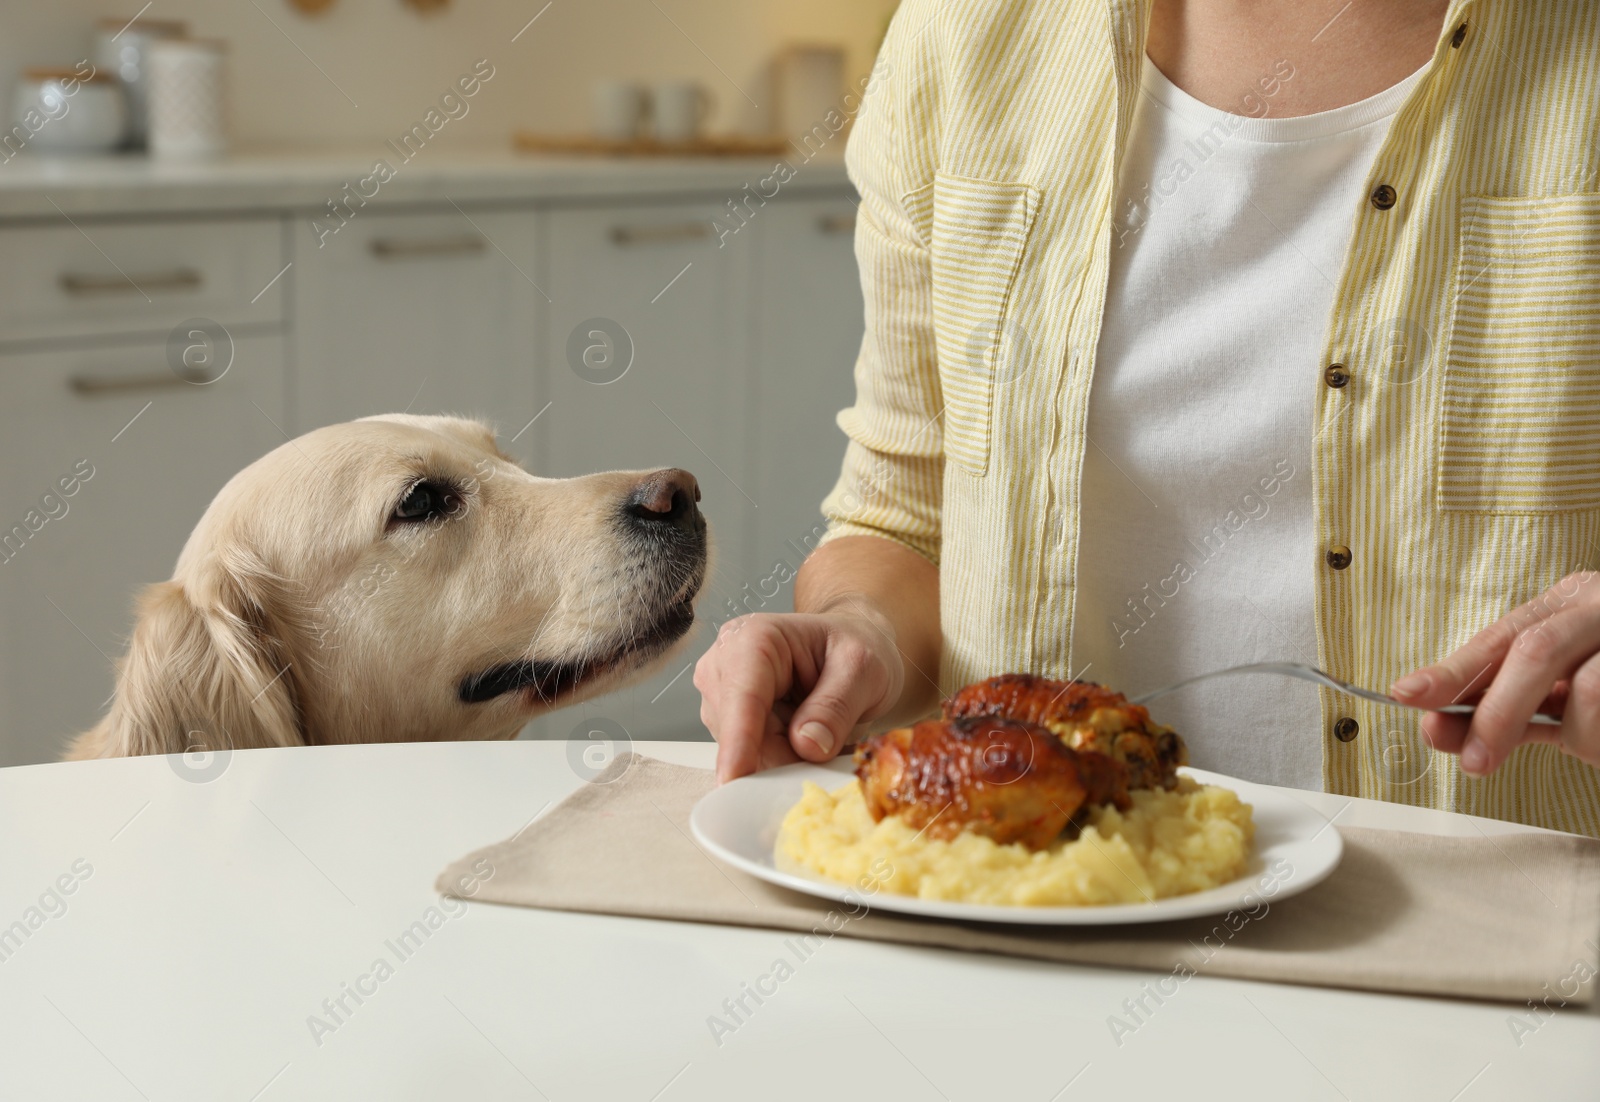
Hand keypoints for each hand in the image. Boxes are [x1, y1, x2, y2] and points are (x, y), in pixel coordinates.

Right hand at [694, 610, 903, 783]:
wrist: (851, 643)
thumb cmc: (855, 646)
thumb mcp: (862, 669)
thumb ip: (835, 707)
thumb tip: (807, 745)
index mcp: (754, 639)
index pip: (743, 697)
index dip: (739, 742)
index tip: (736, 779)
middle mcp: (725, 665)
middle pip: (742, 734)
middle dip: (784, 757)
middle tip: (832, 755)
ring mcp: (722, 697)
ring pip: (745, 752)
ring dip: (787, 759)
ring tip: (827, 736)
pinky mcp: (728, 722)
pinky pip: (753, 757)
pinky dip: (784, 759)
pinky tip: (810, 741)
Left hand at [1390, 571, 1599, 775]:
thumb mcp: (1562, 691)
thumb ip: (1502, 707)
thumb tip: (1434, 728)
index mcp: (1571, 602)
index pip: (1498, 637)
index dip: (1452, 670)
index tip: (1406, 696)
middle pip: (1532, 652)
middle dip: (1497, 713)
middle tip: (1475, 761)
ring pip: (1586, 691)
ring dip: (1580, 736)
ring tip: (1597, 745)